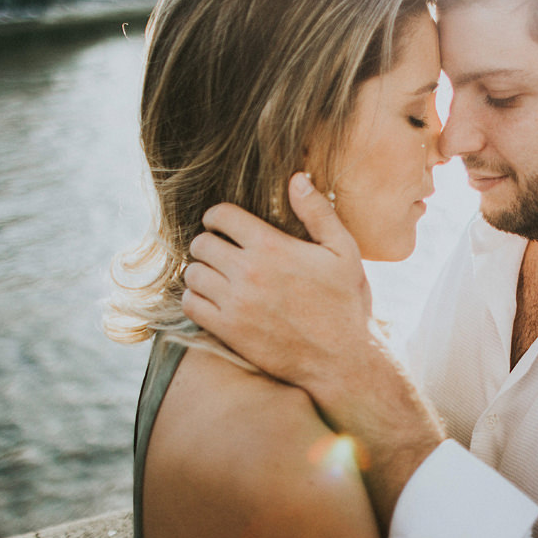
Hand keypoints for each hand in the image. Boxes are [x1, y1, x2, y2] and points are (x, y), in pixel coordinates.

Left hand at [184, 172, 374, 394]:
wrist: (342, 359)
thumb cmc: (346, 302)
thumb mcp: (343, 251)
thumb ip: (318, 212)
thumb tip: (297, 178)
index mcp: (272, 246)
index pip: (222, 216)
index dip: (217, 216)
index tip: (222, 224)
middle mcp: (248, 272)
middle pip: (202, 244)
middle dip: (208, 242)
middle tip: (219, 250)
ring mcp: (236, 303)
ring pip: (192, 274)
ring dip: (200, 271)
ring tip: (215, 274)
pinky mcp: (229, 331)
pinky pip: (191, 305)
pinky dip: (195, 298)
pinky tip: (212, 298)